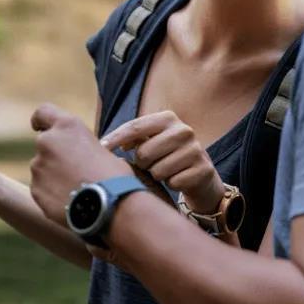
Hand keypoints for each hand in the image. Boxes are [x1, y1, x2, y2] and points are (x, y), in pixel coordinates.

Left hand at [29, 103, 131, 225]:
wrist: (111, 207)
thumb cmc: (115, 177)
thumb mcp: (102, 150)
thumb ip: (83, 148)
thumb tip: (80, 158)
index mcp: (67, 126)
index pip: (43, 112)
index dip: (40, 121)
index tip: (39, 127)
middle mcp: (47, 141)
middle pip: (44, 145)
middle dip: (54, 155)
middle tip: (74, 171)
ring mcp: (38, 166)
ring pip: (42, 169)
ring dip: (54, 177)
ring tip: (77, 191)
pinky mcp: (35, 189)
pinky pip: (41, 189)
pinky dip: (52, 194)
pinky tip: (71, 202)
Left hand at [101, 110, 224, 213]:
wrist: (200, 173)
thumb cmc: (167, 155)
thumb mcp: (152, 140)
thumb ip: (132, 137)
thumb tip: (104, 144)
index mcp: (168, 118)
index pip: (135, 127)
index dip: (116, 138)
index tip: (101, 148)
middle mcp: (183, 131)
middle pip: (144, 153)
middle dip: (142, 163)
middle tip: (151, 164)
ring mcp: (195, 150)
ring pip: (157, 170)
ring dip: (157, 175)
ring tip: (165, 170)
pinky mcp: (202, 169)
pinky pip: (173, 183)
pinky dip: (171, 184)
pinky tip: (178, 178)